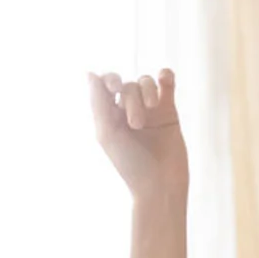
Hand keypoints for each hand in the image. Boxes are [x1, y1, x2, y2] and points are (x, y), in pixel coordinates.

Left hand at [88, 70, 187, 203]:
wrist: (160, 184)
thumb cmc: (129, 164)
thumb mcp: (107, 134)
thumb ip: (98, 103)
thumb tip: (89, 73)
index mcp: (109, 117)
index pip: (106, 84)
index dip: (110, 79)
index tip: (114, 87)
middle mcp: (128, 111)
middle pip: (128, 86)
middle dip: (132, 100)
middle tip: (136, 125)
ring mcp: (149, 110)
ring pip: (146, 82)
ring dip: (147, 92)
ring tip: (151, 111)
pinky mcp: (169, 110)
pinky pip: (166, 82)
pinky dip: (165, 76)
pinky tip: (165, 80)